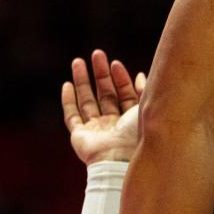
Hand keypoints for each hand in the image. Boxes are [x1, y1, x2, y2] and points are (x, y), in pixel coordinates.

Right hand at [62, 49, 143, 165]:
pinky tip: (67, 85)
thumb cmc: (138, 135)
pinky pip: (72, 116)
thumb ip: (144, 90)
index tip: (115, 63)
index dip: (121, 78)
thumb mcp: (146, 107)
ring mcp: (96, 131)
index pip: (125, 95)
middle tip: (97, 54)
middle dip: (101, 74)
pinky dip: (68, 101)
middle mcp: (114, 126)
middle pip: (106, 95)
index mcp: (132, 121)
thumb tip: (140, 74)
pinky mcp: (80, 136)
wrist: (120, 159)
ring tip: (78, 61)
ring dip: (82, 81)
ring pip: (87, 102)